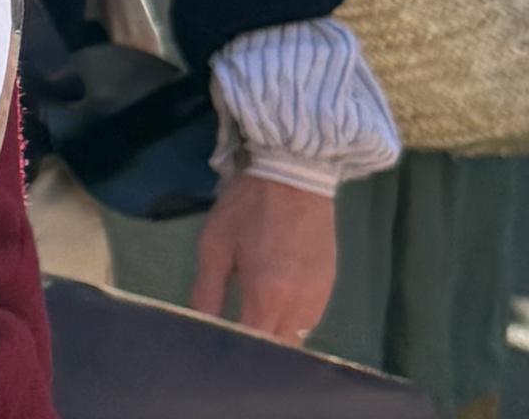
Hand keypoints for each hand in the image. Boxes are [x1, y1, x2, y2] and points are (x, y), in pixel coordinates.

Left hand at [190, 174, 340, 344]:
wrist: (295, 174)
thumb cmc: (247, 208)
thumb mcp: (214, 247)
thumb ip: (207, 293)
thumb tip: (198, 327)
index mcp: (266, 296)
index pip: (253, 346)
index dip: (233, 353)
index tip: (215, 350)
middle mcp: (299, 304)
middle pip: (277, 348)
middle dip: (254, 351)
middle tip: (230, 343)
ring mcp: (319, 296)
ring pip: (296, 337)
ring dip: (274, 339)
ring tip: (250, 327)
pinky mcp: (330, 285)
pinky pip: (309, 320)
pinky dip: (290, 323)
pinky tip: (272, 308)